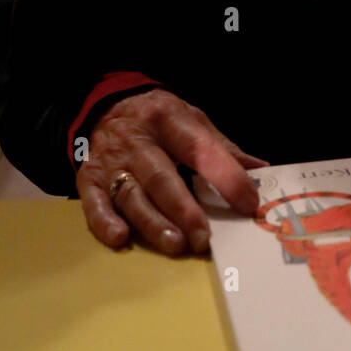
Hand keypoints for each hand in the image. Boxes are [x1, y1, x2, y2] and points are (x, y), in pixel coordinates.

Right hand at [77, 88, 267, 254]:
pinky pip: (93, 203)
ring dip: (152, 222)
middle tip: (204, 238)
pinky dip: (104, 222)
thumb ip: (224, 149)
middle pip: (161, 177)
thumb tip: (262, 171)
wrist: (107, 105)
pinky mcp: (88, 180)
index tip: (249, 202)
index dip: (225, 176)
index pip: (200, 149)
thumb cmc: (160, 120)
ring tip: (175, 245)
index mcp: (169, 120)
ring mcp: (111, 162)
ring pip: (131, 195)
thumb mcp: (193, 121)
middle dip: (184, 209)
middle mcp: (138, 140)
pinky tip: (120, 238)